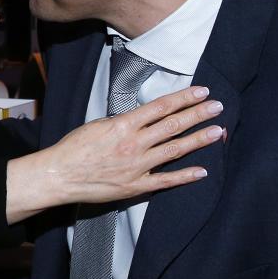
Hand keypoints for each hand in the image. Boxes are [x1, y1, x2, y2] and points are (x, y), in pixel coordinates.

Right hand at [5, 86, 222, 222]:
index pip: (161, 107)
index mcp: (124, 125)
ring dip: (198, 139)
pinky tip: (202, 170)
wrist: (59, 175)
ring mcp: (137, 166)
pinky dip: (185, 176)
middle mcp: (134, 143)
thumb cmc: (74, 148)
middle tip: (218, 106)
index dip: (183, 98)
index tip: (201, 91)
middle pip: (173, 125)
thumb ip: (123, 122)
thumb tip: (142, 118)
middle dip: (198, 114)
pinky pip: (166, 181)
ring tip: (217, 131)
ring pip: (174, 149)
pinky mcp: (136, 186)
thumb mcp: (98, 124)